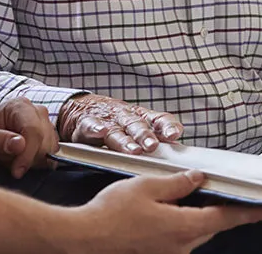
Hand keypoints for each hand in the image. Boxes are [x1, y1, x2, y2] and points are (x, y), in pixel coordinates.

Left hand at [0, 97, 57, 178]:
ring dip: (31, 161)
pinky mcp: (46, 137)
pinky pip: (50, 154)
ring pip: (50, 149)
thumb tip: (20, 144)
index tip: (16, 171)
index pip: (33, 130)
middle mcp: (35, 111)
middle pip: (45, 140)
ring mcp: (43, 123)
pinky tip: (19, 160)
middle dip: (27, 158)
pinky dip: (36, 163)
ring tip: (10, 158)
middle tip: (4, 161)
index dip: (28, 154)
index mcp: (19, 106)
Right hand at [58, 93, 183, 153]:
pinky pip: (91, 126)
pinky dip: (96, 128)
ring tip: (133, 150)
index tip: (175, 134)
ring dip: (125, 140)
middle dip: (145, 136)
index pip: (157, 118)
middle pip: (137, 125)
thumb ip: (156, 137)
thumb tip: (179, 153)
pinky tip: (100, 132)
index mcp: (140, 117)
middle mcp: (125, 117)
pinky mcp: (87, 124)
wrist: (82, 108)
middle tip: (152, 146)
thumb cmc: (116, 121)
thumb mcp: (136, 125)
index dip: (166, 126)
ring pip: (117, 130)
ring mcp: (106, 120)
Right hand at [70, 170, 261, 253]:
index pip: (222, 219)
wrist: (84, 240)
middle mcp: (179, 247)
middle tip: (225, 197)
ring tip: (187, 198)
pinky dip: (178, 225)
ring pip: (191, 234)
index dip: (244, 213)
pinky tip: (165, 213)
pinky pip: (176, 240)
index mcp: (182, 228)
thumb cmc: (111, 213)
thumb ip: (177, 183)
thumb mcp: (147, 186)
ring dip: (195, 218)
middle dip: (217, 212)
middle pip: (208, 227)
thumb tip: (198, 179)